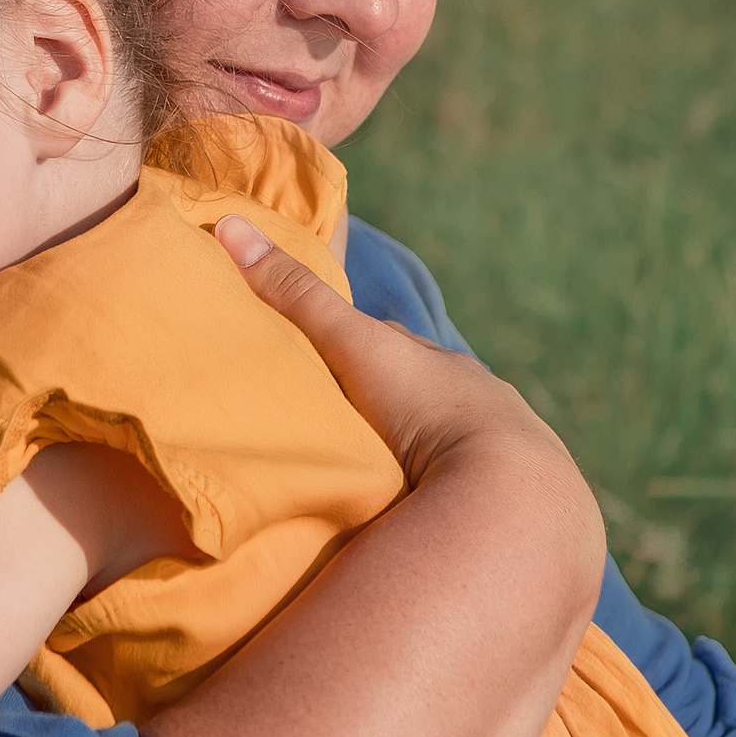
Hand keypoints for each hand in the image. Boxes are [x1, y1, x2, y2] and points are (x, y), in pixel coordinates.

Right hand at [215, 217, 594, 516]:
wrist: (505, 488)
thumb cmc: (425, 405)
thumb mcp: (351, 345)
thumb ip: (296, 297)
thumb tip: (230, 223)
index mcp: (433, 362)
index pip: (383, 343)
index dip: (346, 344)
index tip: (310, 354)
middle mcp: (467, 398)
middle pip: (411, 393)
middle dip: (377, 402)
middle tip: (331, 423)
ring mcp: (486, 452)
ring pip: (437, 443)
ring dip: (408, 454)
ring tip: (368, 478)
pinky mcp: (493, 504)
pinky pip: (454, 491)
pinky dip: (433, 495)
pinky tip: (413, 512)